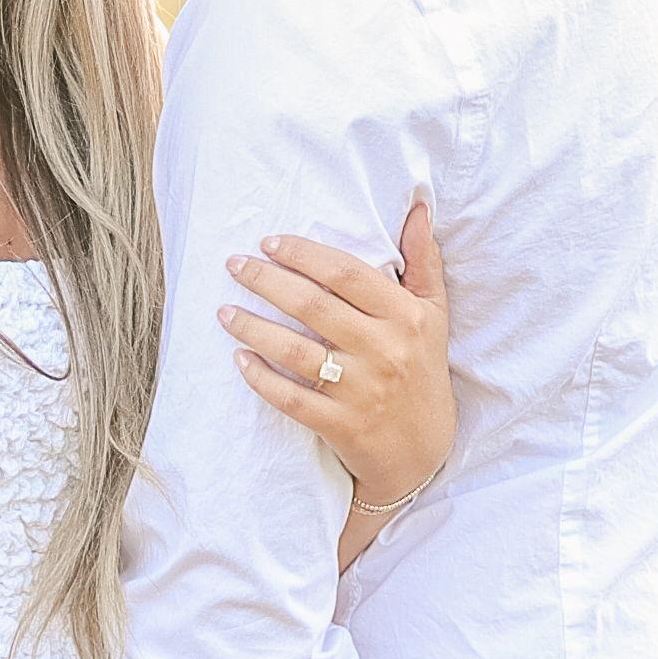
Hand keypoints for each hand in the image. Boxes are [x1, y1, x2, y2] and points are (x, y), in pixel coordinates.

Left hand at [222, 189, 455, 514]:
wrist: (424, 452)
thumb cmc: (422, 370)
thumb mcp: (433, 314)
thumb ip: (423, 261)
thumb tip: (418, 206)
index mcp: (406, 316)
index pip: (346, 273)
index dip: (303, 254)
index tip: (269, 242)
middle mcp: (384, 350)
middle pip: (313, 306)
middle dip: (266, 280)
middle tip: (234, 265)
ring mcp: (362, 391)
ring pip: (296, 351)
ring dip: (253, 327)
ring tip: (224, 311)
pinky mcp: (341, 425)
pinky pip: (291, 398)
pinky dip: (261, 378)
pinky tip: (239, 360)